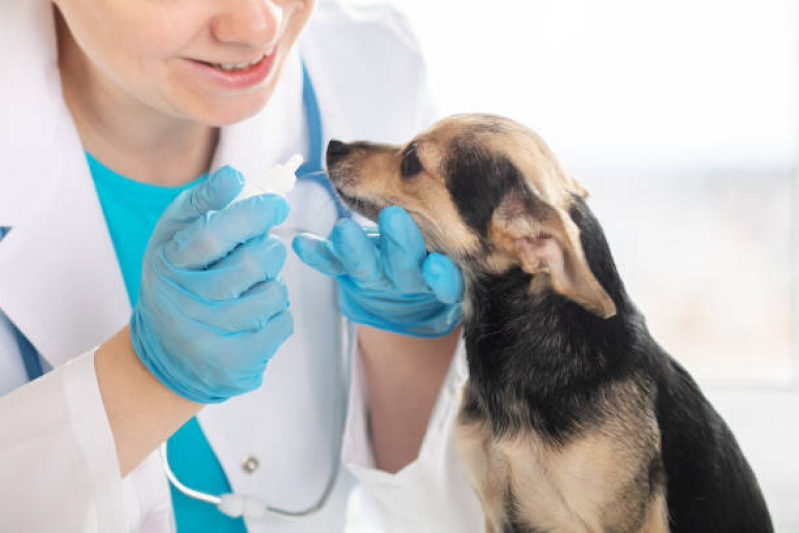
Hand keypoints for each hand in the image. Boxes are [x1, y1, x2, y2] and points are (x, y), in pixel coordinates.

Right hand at [130, 166, 293, 403]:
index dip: (250, 214)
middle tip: (264, 249)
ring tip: (253, 288)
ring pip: (273, 293)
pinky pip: (282, 323)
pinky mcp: (234, 364)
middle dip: (269, 248)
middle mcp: (183, 304)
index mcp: (167, 264)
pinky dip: (278, 313)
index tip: (275, 202)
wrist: (167, 355)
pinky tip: (256, 316)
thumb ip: (202, 205)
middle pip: (252, 263)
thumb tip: (235, 176)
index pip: (213, 234)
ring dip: (273, 283)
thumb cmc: (180, 282)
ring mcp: (208, 338)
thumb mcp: (175, 239)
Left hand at [292, 206, 461, 337]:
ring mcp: (381, 277)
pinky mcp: (353, 273)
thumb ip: (458, 215)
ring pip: (368, 269)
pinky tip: (302, 243)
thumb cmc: (441, 241)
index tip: (437, 267)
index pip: (447, 282)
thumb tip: (483, 179)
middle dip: (400, 244)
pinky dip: (318, 254)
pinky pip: (334, 266)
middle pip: (407, 269)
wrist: (411, 280)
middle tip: (393, 217)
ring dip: (355, 250)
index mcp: (443, 273)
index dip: (442, 278)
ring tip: (343, 230)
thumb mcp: (453, 235)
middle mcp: (412, 278)